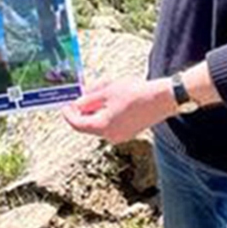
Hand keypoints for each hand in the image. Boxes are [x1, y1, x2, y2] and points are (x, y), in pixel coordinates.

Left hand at [59, 75, 175, 143]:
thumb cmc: (135, 93)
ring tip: (100, 92)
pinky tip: (111, 99)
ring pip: (100, 123)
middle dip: (83, 110)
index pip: (77, 125)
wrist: (162, 98)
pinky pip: (111, 123)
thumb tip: (76, 104)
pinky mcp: (130, 132)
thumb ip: (87, 99)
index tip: (64, 105)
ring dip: (96, 110)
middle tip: (81, 96)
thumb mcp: (105, 91)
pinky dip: (106, 113)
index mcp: (102, 127)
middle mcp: (111, 136)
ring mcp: (121, 135)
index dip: (68, 114)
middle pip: (88, 125)